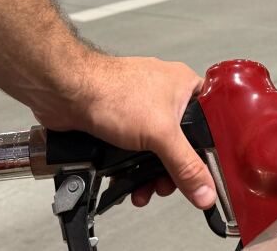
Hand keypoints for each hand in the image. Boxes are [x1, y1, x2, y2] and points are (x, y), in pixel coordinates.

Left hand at [34, 54, 216, 208]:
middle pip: (180, 142)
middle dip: (171, 170)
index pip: (210, 120)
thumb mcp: (160, 135)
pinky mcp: (119, 121)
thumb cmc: (111, 91)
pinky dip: (130, 168)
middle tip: (165, 185)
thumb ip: (186, 167)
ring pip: (155, 149)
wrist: (66, 93)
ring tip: (143, 189)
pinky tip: (125, 180)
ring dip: (148, 174)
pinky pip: (133, 151)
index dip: (208, 148)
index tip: (204, 173)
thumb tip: (205, 191)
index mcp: (183, 86)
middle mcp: (164, 94)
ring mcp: (140, 108)